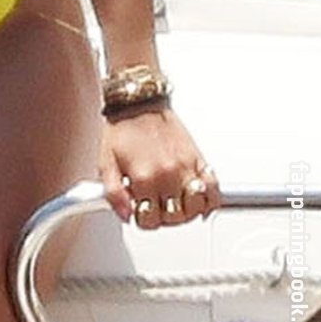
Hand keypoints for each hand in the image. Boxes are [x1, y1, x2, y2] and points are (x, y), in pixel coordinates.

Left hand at [100, 105, 219, 226]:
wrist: (138, 101)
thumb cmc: (122, 128)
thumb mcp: (106, 161)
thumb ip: (113, 193)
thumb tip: (125, 215)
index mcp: (144, 177)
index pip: (150, 220)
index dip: (143, 220)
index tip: (141, 212)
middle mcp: (168, 174)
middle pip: (175, 217)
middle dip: (163, 217)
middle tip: (155, 206)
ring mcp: (186, 167)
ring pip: (196, 207)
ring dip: (186, 212)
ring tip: (174, 204)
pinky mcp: (199, 158)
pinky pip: (214, 188)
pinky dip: (211, 200)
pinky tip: (199, 201)